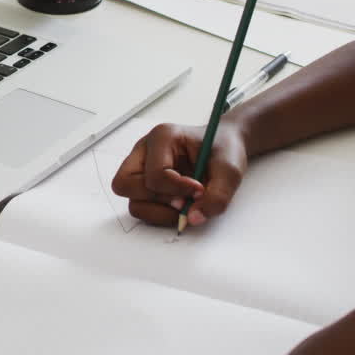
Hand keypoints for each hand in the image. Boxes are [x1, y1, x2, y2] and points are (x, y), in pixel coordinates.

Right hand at [110, 121, 248, 227]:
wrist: (224, 148)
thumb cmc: (223, 150)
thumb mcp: (230, 170)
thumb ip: (217, 196)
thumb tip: (193, 218)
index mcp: (163, 137)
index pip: (154, 173)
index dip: (177, 189)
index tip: (199, 190)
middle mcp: (144, 150)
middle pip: (125, 184)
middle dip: (157, 200)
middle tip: (183, 202)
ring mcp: (141, 167)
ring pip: (132, 201)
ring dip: (158, 211)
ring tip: (184, 206)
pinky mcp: (144, 183)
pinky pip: (141, 207)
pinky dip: (159, 213)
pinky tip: (179, 206)